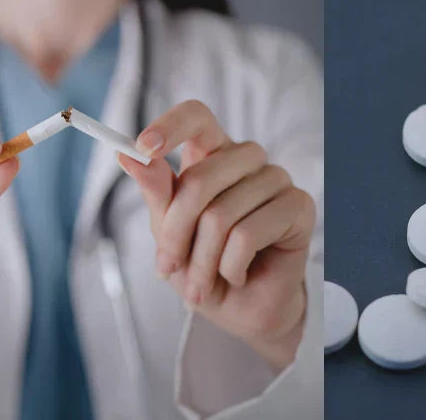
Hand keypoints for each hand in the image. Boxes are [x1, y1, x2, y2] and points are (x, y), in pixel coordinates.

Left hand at [118, 100, 314, 369]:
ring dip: (203, 260)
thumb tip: (126, 156)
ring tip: (201, 282)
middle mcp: (247, 159)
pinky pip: (248, 234)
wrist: (242, 309)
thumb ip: (156, 192)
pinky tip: (236, 274)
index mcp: (213, 153)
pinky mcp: (299, 206)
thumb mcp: (168, 232)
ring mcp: (276, 179)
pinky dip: (231, 266)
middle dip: (176, 232)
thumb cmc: (204, 265)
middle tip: (167, 266)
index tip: (141, 148)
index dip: (170, 126)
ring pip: (221, 215)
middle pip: (201, 178)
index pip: (197, 116)